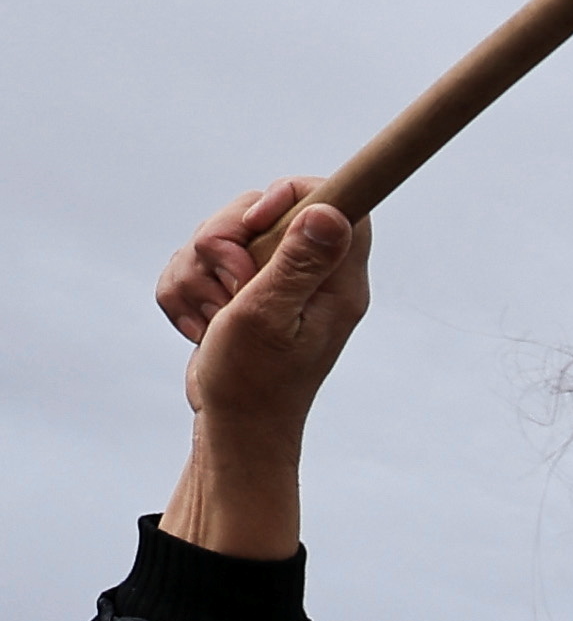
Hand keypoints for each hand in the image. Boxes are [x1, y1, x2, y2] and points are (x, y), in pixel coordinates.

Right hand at [156, 180, 370, 558]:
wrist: (233, 427)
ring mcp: (272, 282)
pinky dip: (185, 292)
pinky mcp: (240, 291)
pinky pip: (196, 262)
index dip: (291, 193)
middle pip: (261, 209)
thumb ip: (298, 263)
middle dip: (222, 241)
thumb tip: (332, 213)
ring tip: (214, 318)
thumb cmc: (255, 382)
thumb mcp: (270, 316)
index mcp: (336, 280)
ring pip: (220, 236)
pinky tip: (201, 326)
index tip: (257, 221)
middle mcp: (310, 275)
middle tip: (228, 285)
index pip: (339, 200)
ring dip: (198, 275)